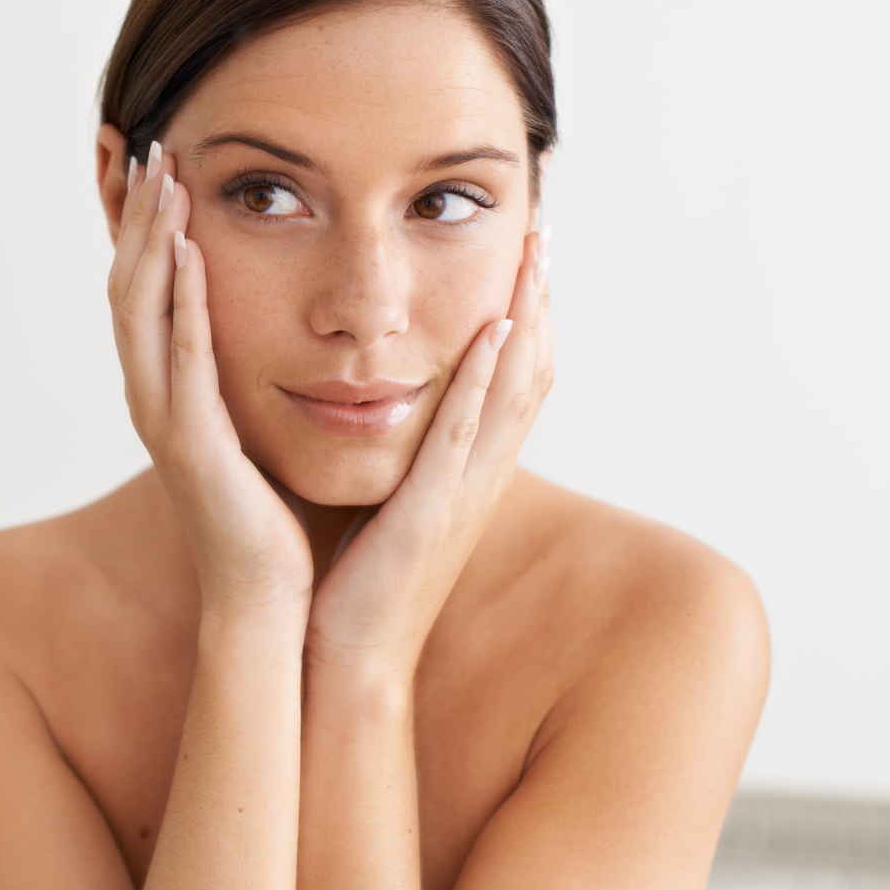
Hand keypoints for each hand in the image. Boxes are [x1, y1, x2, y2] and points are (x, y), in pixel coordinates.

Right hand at [109, 142, 312, 611]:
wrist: (271, 600)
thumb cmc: (272, 519)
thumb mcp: (257, 426)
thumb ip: (251, 375)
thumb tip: (280, 322)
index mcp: (170, 391)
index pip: (143, 288)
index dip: (140, 225)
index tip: (152, 162)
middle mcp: (153, 397)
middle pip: (128, 284)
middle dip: (135, 213)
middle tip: (145, 144)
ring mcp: (164, 420)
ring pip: (140, 311)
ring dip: (150, 239)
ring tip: (162, 176)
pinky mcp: (191, 446)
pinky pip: (181, 359)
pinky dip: (180, 301)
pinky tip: (188, 251)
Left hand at [305, 228, 553, 679]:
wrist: (346, 657)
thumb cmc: (355, 583)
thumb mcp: (387, 502)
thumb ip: (398, 454)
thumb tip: (381, 403)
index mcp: (465, 472)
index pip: (510, 381)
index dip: (527, 316)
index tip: (525, 254)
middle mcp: (478, 477)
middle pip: (529, 374)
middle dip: (540, 301)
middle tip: (544, 233)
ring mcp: (463, 495)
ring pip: (512, 394)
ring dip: (527, 322)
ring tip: (533, 258)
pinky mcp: (433, 514)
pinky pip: (465, 435)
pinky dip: (483, 382)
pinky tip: (491, 333)